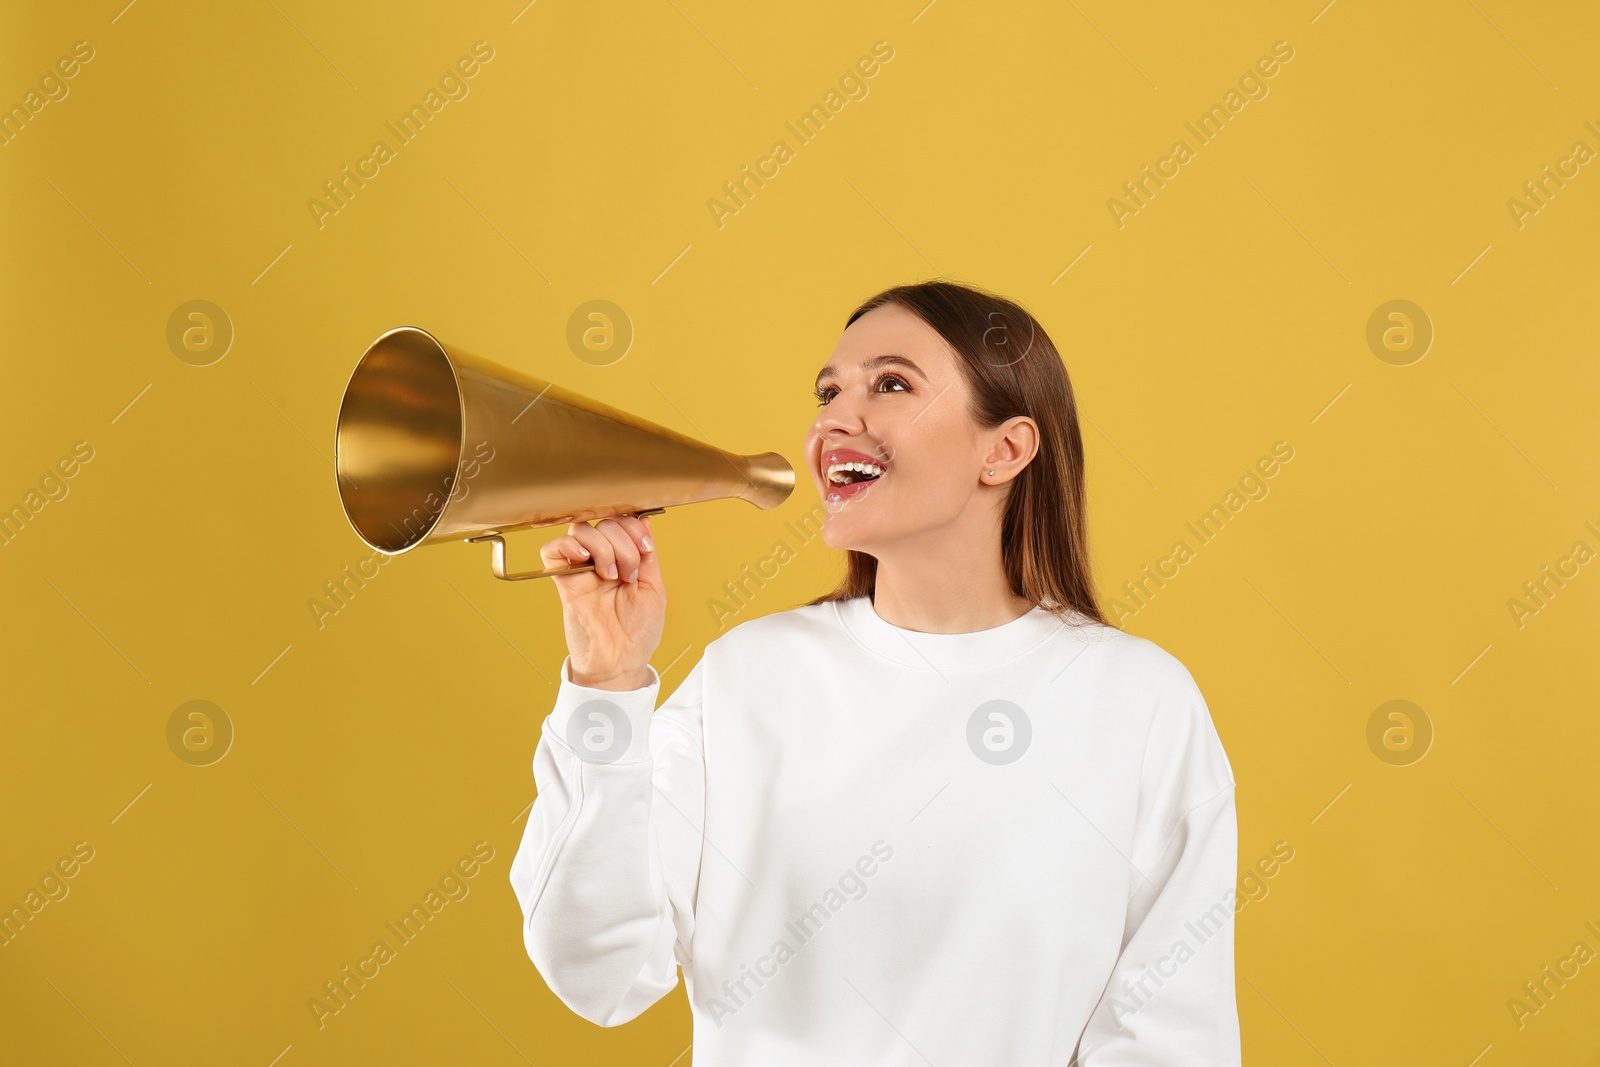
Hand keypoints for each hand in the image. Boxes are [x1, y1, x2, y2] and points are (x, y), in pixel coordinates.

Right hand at [540, 514, 663, 690]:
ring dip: (602, 547)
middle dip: (624, 544)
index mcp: (624, 559)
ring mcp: (582, 569)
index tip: (645, 549)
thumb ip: (647, 554)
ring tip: (610, 575)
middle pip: (605, 523)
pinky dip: (567, 545)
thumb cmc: (637, 633)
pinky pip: (552, 550)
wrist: (620, 662)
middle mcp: (602, 560)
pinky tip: (584, 559)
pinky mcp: (563, 581)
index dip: (634, 528)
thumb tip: (644, 520)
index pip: (622, 522)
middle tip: (629, 574)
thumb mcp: (653, 588)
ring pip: (582, 529)